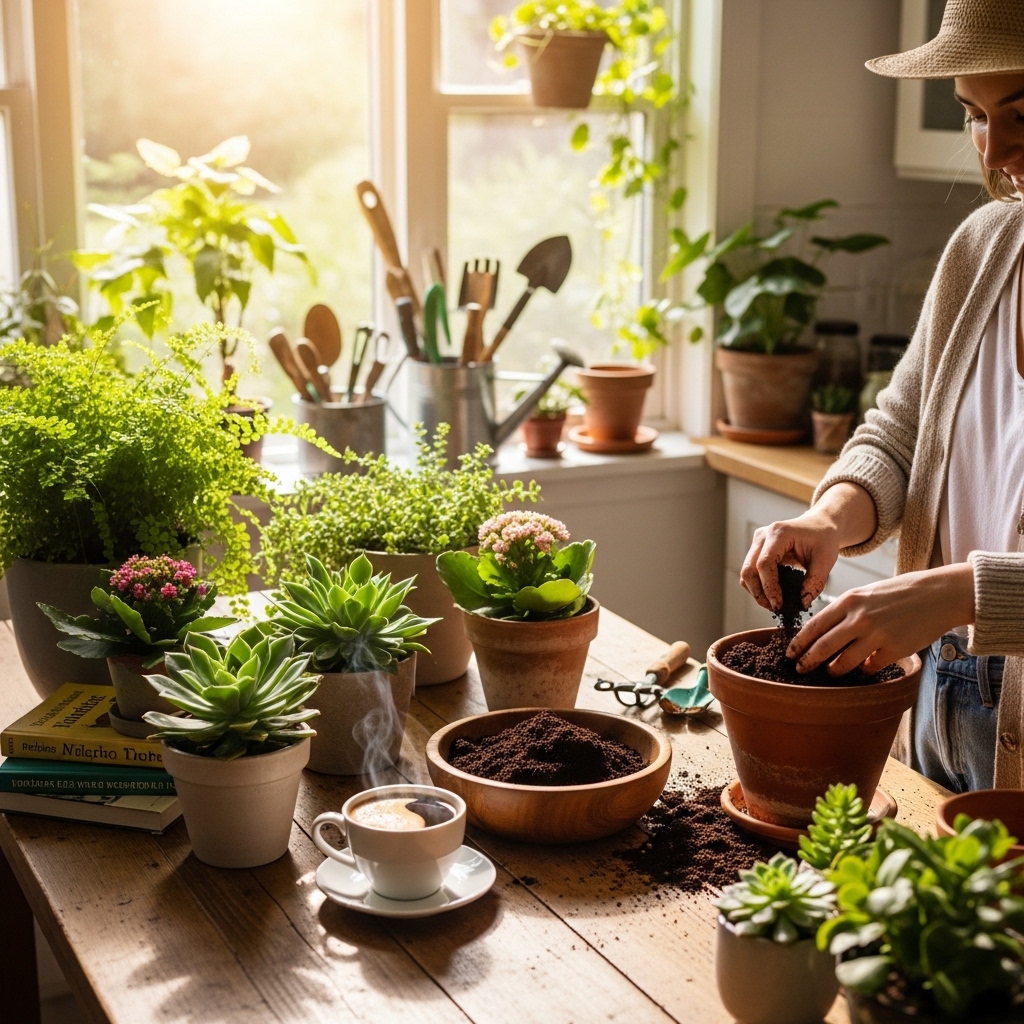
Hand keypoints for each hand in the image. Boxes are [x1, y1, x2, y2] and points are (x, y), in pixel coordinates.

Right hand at [739, 482, 877, 611]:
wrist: (819, 525)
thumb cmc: (823, 539)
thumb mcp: (826, 560)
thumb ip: (815, 582)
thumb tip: (802, 603)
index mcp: (779, 533)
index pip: (764, 564)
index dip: (769, 587)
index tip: (779, 605)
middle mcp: (763, 536)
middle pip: (749, 569)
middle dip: (759, 593)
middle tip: (775, 608)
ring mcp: (757, 542)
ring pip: (746, 573)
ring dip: (757, 591)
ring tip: (775, 603)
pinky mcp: (756, 550)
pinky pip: (750, 572)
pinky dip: (758, 586)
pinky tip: (773, 593)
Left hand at [786, 564, 975, 674]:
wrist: (938, 595)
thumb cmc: (900, 593)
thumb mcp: (867, 593)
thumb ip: (846, 610)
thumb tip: (824, 631)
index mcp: (849, 601)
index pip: (815, 625)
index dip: (800, 642)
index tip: (790, 652)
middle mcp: (859, 618)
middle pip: (823, 646)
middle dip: (808, 660)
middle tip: (799, 669)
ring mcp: (876, 635)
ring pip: (843, 662)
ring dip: (834, 670)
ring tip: (830, 671)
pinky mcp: (893, 650)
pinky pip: (870, 666)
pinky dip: (865, 669)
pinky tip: (865, 667)